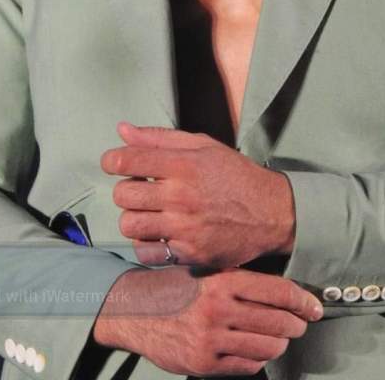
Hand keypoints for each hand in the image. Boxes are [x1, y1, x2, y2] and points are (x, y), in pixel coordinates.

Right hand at [93, 264, 322, 375]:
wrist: (134, 309)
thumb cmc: (176, 288)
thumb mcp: (208, 271)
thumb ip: (241, 281)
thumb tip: (285, 292)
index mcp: (223, 280)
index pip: (278, 291)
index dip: (303, 301)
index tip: (314, 307)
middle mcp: (218, 308)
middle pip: (278, 322)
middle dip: (296, 325)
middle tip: (300, 324)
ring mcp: (210, 338)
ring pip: (267, 347)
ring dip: (280, 344)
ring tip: (280, 338)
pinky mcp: (203, 363)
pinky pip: (247, 366)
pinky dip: (258, 360)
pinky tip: (256, 351)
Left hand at [100, 123, 295, 268]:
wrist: (271, 212)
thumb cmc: (235, 175)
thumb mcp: (203, 146)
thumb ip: (159, 138)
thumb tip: (122, 130)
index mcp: (184, 165)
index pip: (128, 161)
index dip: (113, 160)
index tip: (114, 163)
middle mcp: (181, 197)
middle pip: (123, 195)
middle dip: (126, 189)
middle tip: (141, 188)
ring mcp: (184, 228)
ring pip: (130, 225)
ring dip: (134, 217)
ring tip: (151, 212)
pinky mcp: (189, 254)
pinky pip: (147, 253)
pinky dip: (147, 244)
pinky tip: (160, 233)